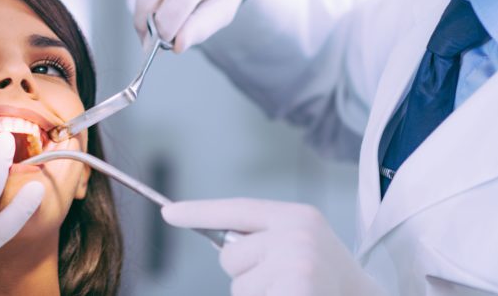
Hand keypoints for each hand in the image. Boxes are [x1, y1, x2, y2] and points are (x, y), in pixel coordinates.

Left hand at [162, 198, 384, 295]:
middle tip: (287, 282)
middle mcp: (296, 235)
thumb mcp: (302, 245)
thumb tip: (222, 245)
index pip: (237, 210)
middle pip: (231, 258)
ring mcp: (296, 265)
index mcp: (297, 217)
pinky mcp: (295, 290)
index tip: (169, 214)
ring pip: (240, 288)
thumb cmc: (329, 282)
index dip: (200, 212)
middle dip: (248, 276)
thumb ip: (265, 238)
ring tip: (294, 294)